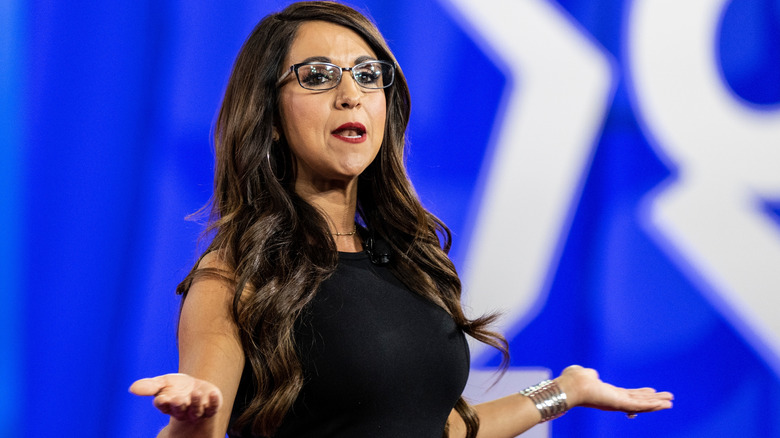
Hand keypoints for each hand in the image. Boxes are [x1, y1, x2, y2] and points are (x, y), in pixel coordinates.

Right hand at [129, 373, 222, 422]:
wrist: (196, 387)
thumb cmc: (176, 387)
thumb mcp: (163, 383)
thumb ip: (150, 386)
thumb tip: (132, 388)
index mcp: (168, 405)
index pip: (163, 405)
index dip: (162, 402)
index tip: (161, 398)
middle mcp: (182, 410)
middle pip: (179, 410)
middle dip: (178, 404)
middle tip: (178, 399)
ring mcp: (197, 410)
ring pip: (196, 410)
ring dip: (196, 402)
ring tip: (196, 392)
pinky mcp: (211, 407)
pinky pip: (213, 407)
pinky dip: (214, 401)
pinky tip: (213, 393)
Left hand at [555, 365, 672, 415]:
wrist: (570, 386)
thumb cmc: (572, 380)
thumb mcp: (585, 375)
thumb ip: (590, 375)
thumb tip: (592, 374)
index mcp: (608, 393)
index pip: (628, 394)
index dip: (641, 393)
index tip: (653, 391)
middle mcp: (614, 400)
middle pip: (639, 400)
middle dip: (654, 400)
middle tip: (669, 399)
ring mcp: (618, 403)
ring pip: (642, 404)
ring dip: (657, 403)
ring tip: (670, 402)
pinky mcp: (619, 404)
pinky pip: (639, 406)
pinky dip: (651, 405)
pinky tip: (663, 404)